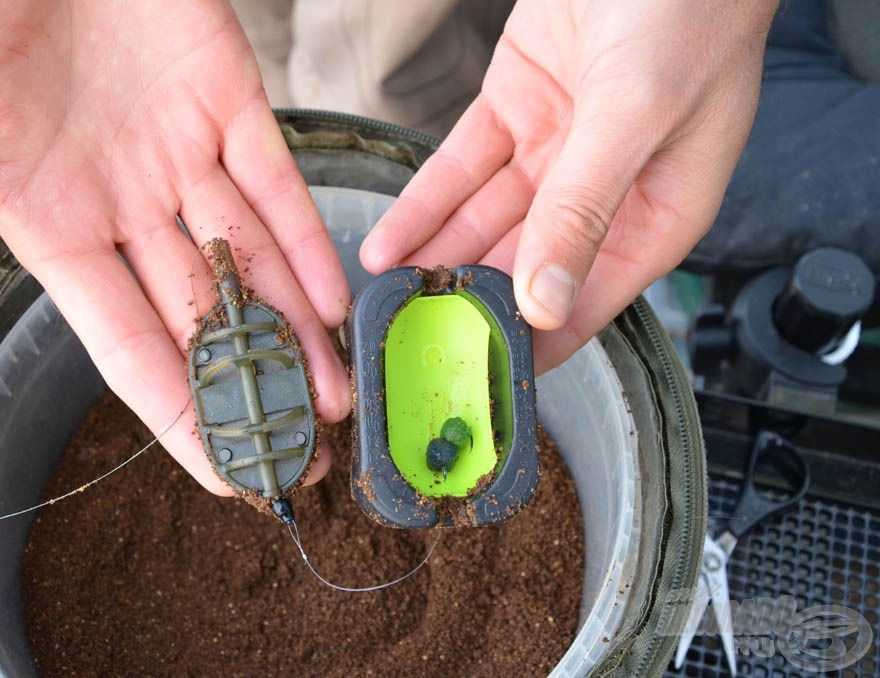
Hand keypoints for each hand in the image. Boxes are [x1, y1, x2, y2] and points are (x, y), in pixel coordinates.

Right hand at [0, 0, 349, 492]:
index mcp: (54, 229)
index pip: (127, 346)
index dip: (176, 415)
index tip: (224, 478)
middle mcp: (127, 207)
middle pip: (204, 320)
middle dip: (252, 392)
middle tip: (301, 459)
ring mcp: (182, 154)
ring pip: (253, 261)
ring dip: (296, 332)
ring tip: (338, 399)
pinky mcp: (228, 95)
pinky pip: (276, 181)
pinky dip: (308, 238)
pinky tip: (335, 299)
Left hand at [361, 0, 776, 371]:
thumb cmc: (688, 12)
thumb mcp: (634, 115)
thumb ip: (585, 207)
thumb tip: (546, 300)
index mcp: (655, 214)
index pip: (585, 303)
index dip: (531, 344)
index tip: (480, 381)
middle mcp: (603, 194)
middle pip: (522, 268)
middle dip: (466, 303)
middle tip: (411, 342)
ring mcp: (555, 152)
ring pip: (482, 223)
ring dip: (434, 259)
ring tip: (386, 301)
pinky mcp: (514, 110)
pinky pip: (460, 169)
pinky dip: (424, 204)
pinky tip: (389, 243)